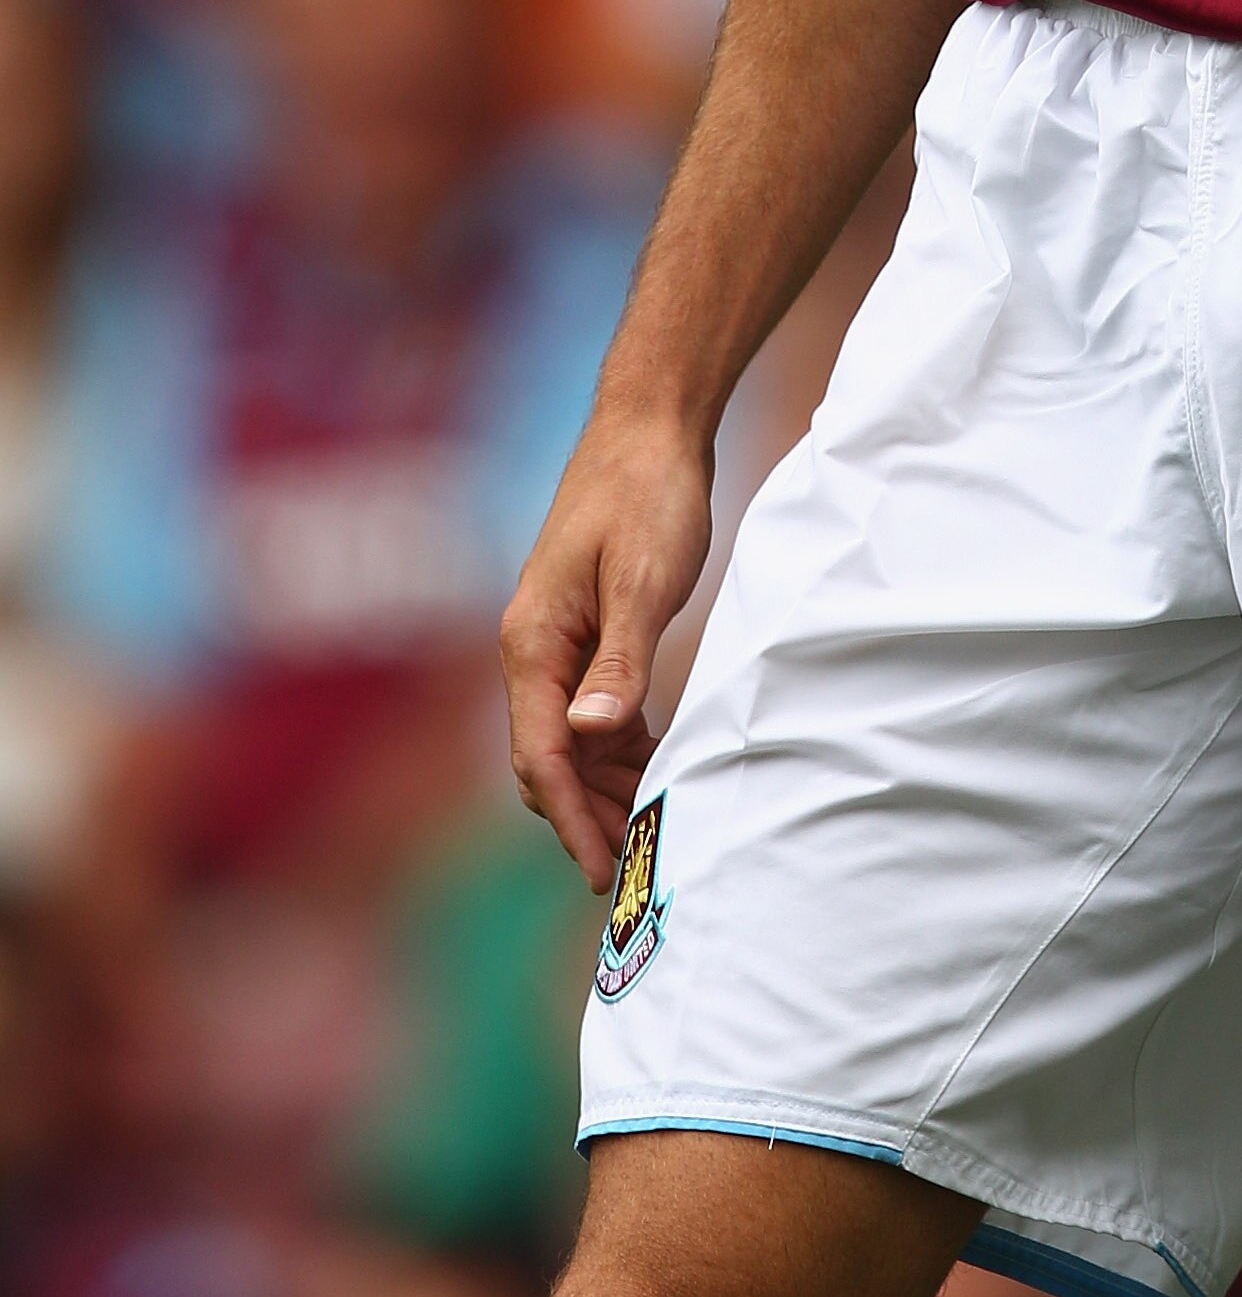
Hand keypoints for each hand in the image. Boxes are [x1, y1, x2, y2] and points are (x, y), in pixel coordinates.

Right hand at [500, 406, 715, 888]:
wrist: (650, 424)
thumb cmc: (647, 494)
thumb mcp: (645, 579)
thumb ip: (620, 659)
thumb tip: (589, 735)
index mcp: (532, 643)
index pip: (541, 755)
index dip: (570, 819)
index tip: (602, 872)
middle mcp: (531, 648)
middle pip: (548, 759)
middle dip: (585, 816)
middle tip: (637, 867)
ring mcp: (556, 638)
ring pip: (570, 739)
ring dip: (604, 785)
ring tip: (650, 829)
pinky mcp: (586, 627)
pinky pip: (591, 707)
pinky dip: (618, 745)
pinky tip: (654, 764)